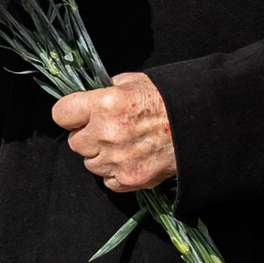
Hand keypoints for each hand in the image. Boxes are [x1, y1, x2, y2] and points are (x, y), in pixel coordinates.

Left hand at [53, 71, 175, 192]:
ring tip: (124, 145)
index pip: (61, 114)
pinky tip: (132, 159)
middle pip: (75, 142)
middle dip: (88, 136)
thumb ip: (107, 90)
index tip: (78, 115)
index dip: (70, 115)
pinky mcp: (131, 178)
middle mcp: (107, 132)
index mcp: (104, 104)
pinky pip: (108, 181)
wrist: (202, 125)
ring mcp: (118, 159)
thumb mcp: (135, 82)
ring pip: (90, 163)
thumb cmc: (170, 100)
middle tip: (108, 130)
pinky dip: (116, 173)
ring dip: (102, 156)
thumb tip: (91, 97)